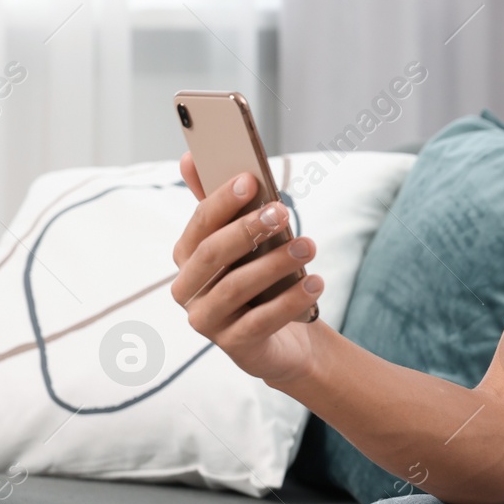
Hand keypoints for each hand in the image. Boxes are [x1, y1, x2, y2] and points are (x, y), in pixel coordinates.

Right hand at [170, 150, 324, 384]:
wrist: (285, 339)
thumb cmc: (262, 280)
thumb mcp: (246, 242)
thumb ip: (223, 205)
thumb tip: (190, 156)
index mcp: (187, 258)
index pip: (199, 225)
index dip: (222, 201)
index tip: (251, 180)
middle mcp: (188, 290)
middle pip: (212, 254)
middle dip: (247, 230)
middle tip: (282, 211)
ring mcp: (207, 321)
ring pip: (235, 288)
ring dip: (274, 263)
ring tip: (308, 246)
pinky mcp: (234, 347)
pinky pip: (260, 321)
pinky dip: (290, 301)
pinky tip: (316, 282)